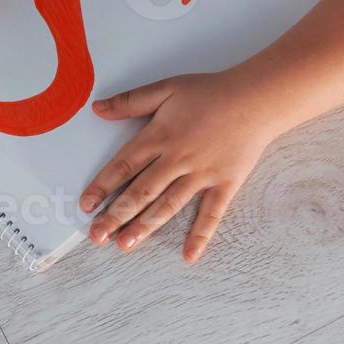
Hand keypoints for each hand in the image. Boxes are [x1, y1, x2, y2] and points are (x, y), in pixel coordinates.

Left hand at [79, 73, 278, 262]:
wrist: (256, 99)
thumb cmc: (210, 93)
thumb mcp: (166, 88)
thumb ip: (130, 101)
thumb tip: (98, 108)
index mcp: (159, 136)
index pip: (123, 165)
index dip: (102, 186)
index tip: (86, 205)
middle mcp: (177, 160)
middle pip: (141, 191)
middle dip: (116, 215)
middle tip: (96, 235)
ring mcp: (201, 175)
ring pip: (168, 205)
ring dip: (145, 227)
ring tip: (125, 245)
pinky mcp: (225, 184)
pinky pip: (211, 214)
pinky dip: (200, 236)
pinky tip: (188, 256)